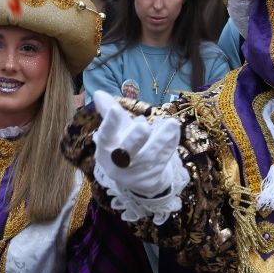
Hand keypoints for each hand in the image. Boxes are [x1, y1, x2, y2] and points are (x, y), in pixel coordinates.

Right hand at [91, 90, 186, 224]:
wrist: (136, 177)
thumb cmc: (123, 145)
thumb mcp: (116, 130)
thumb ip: (109, 111)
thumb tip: (99, 93)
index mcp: (106, 148)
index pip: (106, 135)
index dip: (110, 123)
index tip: (116, 109)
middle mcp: (118, 163)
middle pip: (126, 152)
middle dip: (134, 139)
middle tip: (144, 126)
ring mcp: (135, 173)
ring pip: (149, 156)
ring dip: (161, 139)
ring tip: (172, 123)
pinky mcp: (150, 179)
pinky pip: (162, 160)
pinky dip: (170, 145)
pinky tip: (175, 131)